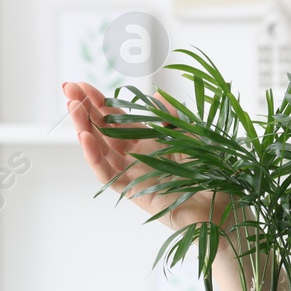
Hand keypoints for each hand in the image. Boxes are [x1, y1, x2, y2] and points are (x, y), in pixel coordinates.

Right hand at [63, 80, 232, 232]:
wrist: (223, 206)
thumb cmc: (213, 173)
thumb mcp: (194, 134)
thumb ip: (173, 115)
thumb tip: (155, 94)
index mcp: (147, 140)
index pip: (115, 117)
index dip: (98, 101)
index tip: (81, 84)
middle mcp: (135, 156)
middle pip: (102, 130)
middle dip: (84, 108)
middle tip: (68, 88)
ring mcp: (132, 173)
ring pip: (100, 149)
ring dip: (83, 128)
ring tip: (72, 106)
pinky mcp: (133, 192)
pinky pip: (108, 174)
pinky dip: (94, 157)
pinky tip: (84, 138)